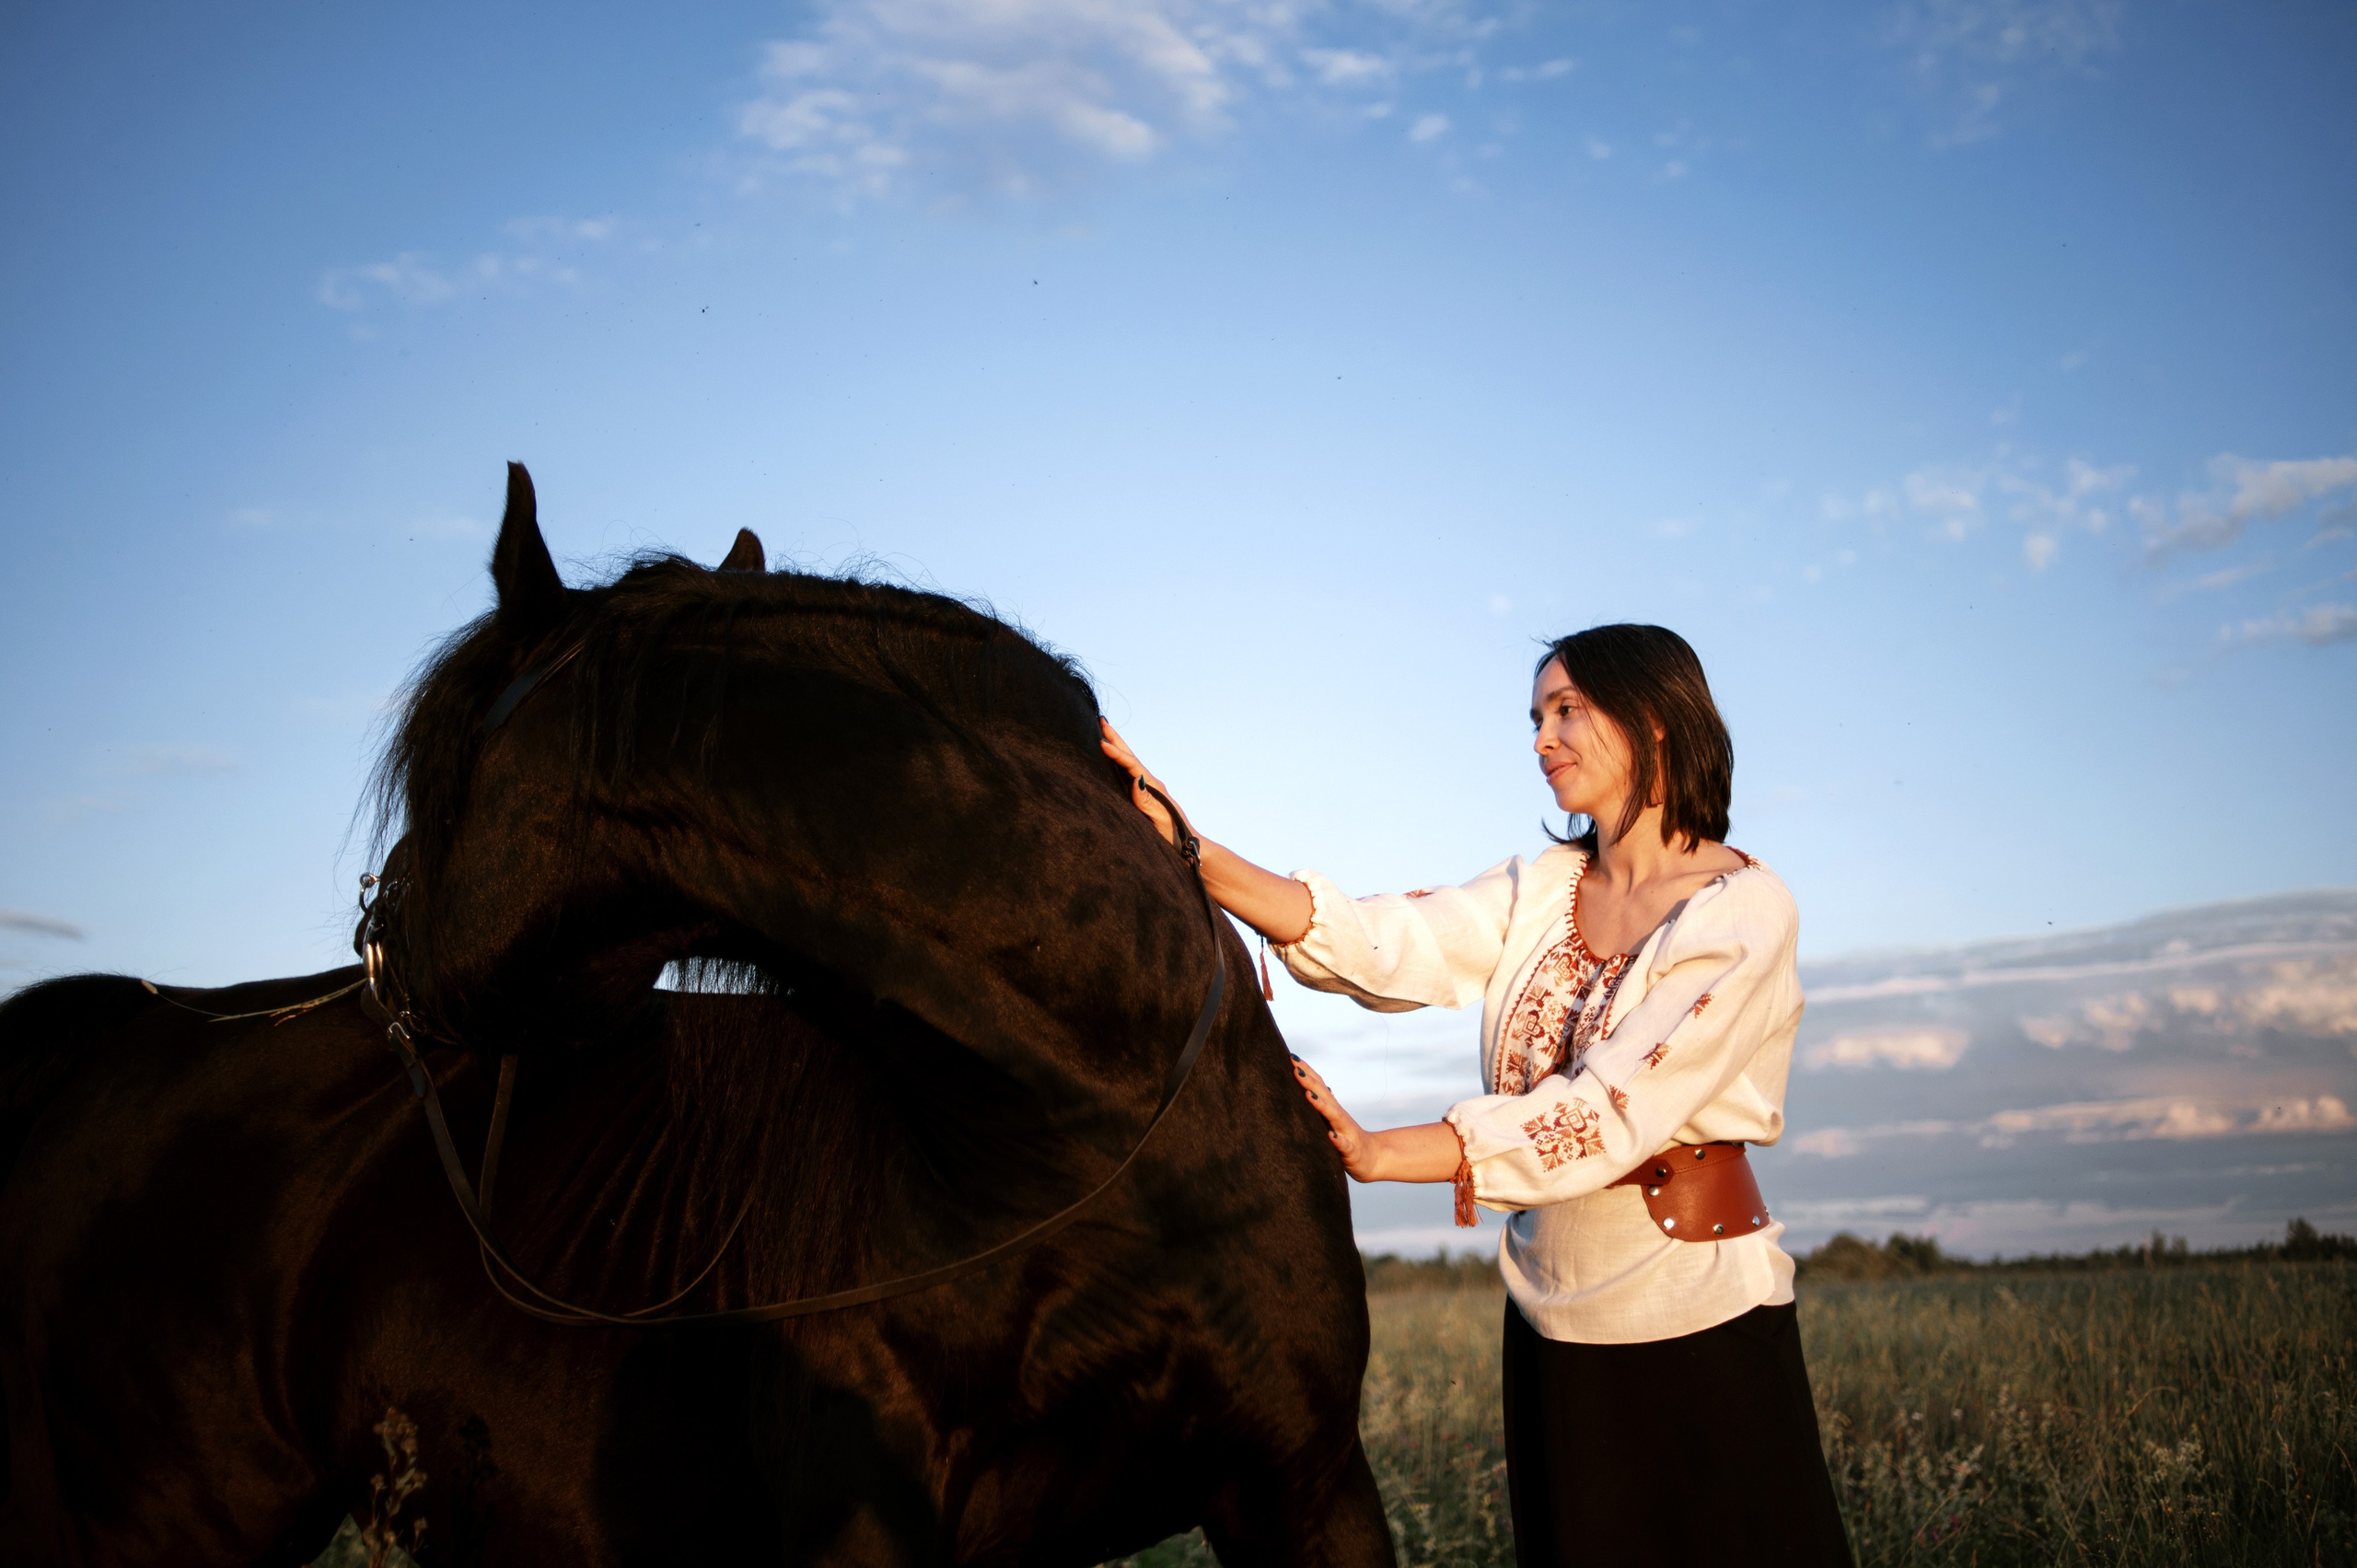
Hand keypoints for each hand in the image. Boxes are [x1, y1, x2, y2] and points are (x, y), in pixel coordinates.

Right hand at [1099, 719, 1175, 844]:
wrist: (1186, 844)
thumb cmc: (1173, 833)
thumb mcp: (1160, 817)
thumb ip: (1147, 800)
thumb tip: (1137, 778)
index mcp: (1153, 786)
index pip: (1131, 765)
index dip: (1116, 753)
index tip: (1101, 742)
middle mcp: (1149, 783)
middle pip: (1130, 756)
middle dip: (1116, 739)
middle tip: (1101, 721)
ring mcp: (1146, 789)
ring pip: (1128, 763)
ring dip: (1116, 748)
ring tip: (1104, 734)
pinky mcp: (1143, 796)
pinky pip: (1128, 774)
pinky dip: (1118, 763)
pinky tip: (1112, 761)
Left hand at [1291, 1054, 1468, 1184]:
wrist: (1373, 1159)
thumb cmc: (1346, 1139)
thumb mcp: (1331, 1121)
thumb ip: (1321, 1105)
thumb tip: (1306, 1086)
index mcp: (1332, 1110)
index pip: (1318, 1087)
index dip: (1306, 1073)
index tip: (1292, 1058)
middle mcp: (1339, 1118)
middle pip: (1323, 1096)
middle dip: (1309, 1082)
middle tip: (1294, 1067)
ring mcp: (1347, 1133)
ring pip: (1334, 1117)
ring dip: (1321, 1105)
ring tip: (1308, 1094)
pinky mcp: (1352, 1152)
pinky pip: (1345, 1146)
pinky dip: (1338, 1140)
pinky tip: (1331, 1135)